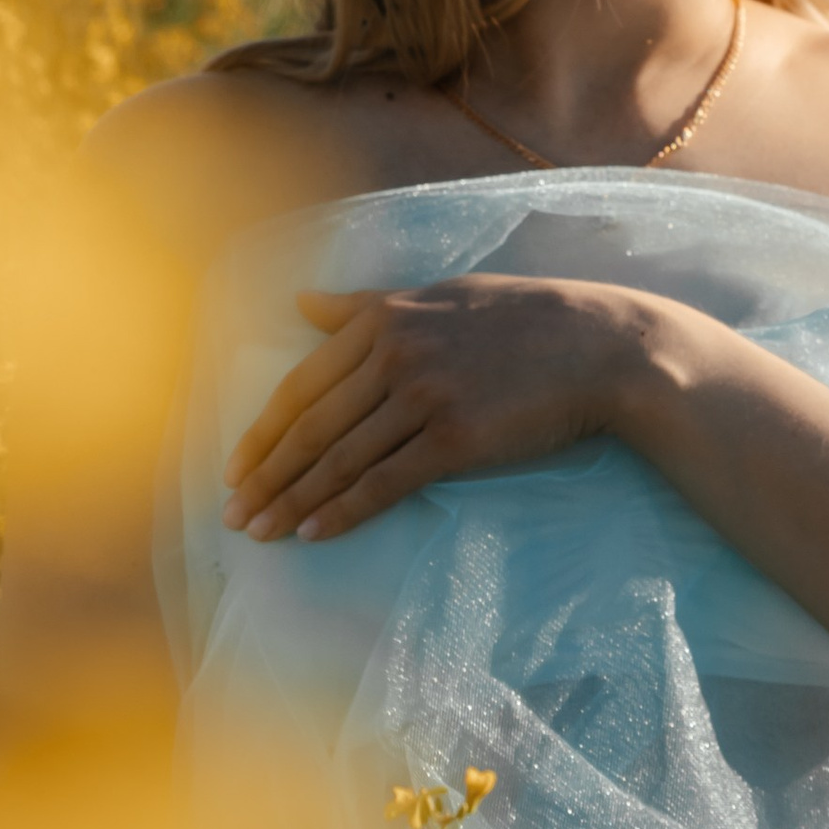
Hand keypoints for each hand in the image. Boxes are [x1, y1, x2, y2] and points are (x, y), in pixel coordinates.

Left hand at [222, 275, 658, 541]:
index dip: (261, 433)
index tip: (233, 469)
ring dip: (293, 502)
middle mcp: (394, 355)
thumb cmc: (518, 318)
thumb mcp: (436, 295)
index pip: (301, 386)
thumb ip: (364, 304)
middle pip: (310, 429)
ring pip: (340, 459)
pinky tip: (316, 533)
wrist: (596, 345)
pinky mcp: (456, 438)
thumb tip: (302, 302)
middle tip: (232, 517)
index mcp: (381, 318)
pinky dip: (344, 510)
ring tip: (262, 533)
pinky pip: (385, 482)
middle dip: (265, 478)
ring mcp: (424, 397)